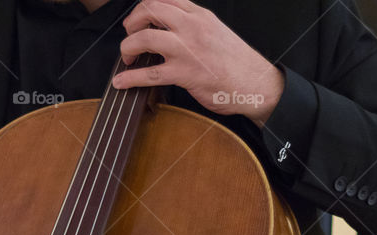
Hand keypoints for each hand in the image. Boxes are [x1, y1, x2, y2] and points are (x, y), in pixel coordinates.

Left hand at [113, 0, 283, 126]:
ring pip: (145, 37)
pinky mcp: (184, 74)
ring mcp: (187, 50)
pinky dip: (129, 78)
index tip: (138, 19)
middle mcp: (192, 27)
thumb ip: (192, 27)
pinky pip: (149, 73)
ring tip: (127, 57)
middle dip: (132, 22)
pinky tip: (121, 81)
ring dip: (127, 47)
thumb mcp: (215, 32)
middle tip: (129, 35)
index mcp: (200, 16)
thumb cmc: (237, 63)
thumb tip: (168, 29)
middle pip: (150, 10)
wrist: (255, 85)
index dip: (144, 7)